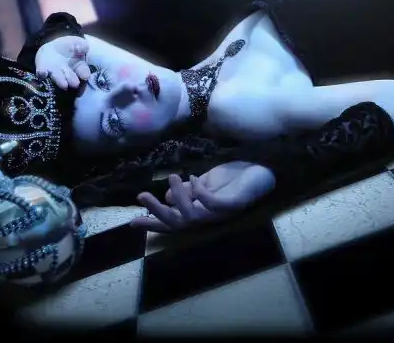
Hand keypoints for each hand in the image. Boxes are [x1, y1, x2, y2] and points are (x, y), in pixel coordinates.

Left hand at [35, 36, 90, 88]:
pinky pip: (42, 72)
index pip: (83, 71)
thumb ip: (81, 45)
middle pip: (71, 77)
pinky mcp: (43, 69)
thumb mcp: (77, 43)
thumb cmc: (68, 47)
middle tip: (75, 84)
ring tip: (64, 85)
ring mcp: (55, 72)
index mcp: (78, 66)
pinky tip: (43, 73)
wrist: (52, 48)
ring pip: (58, 78)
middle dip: (72, 80)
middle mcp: (67, 72)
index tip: (85, 76)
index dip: (84, 74)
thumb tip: (83, 49)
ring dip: (60, 81)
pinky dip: (42, 73)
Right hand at [130, 162, 275, 232]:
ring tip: (172, 177)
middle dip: (158, 212)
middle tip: (143, 196)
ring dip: (179, 197)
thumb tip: (167, 196)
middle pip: (179, 223)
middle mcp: (209, 217)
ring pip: (192, 216)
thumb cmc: (234, 177)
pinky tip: (196, 178)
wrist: (261, 170)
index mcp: (201, 212)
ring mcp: (221, 213)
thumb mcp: (205, 182)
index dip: (153, 223)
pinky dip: (200, 192)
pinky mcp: (233, 204)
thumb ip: (188, 190)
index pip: (173, 222)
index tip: (132, 222)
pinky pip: (212, 203)